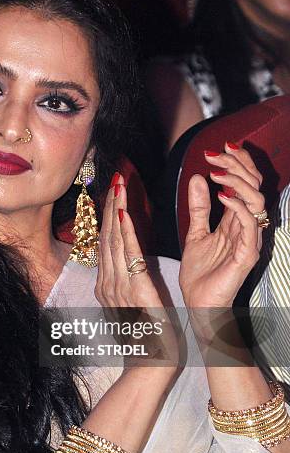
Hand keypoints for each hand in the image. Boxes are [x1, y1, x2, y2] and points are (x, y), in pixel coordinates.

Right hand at [95, 173, 178, 368]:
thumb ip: (127, 285)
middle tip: (114, 178)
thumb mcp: (132, 307)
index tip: (112, 192)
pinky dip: (126, 233)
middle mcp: (108, 282)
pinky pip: (129, 257)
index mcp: (108, 285)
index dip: (108, 215)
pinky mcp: (136, 291)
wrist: (149, 366)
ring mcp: (119, 287)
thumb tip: (126, 267)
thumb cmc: (145, 339)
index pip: (107, 242)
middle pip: (107, 236)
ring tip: (118, 185)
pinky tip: (123, 213)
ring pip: (115, 240)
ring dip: (116, 210)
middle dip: (110, 205)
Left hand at [179, 143, 263, 308]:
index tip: (218, 148)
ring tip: (217, 172)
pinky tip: (222, 195)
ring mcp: (250, 240)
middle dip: (237, 164)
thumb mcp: (195, 232)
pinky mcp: (247, 254)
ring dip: (237, 181)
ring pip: (256, 201)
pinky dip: (238, 205)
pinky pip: (250, 224)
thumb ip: (199, 207)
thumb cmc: (200, 273)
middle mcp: (247, 227)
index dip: (237, 163)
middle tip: (216, 154)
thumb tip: (198, 178)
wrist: (198, 304)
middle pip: (255, 186)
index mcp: (236, 221)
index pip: (245, 184)